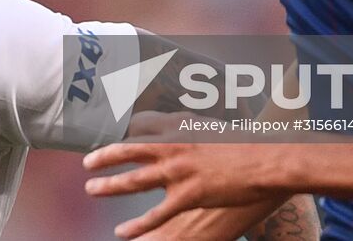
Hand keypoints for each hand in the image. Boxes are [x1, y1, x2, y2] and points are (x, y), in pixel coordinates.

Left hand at [85, 141, 284, 238]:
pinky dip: (137, 226)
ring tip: (92, 188)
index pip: (139, 125)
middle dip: (103, 157)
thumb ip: (186, 126)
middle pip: (126, 150)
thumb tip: (175, 123)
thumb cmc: (242, 140)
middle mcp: (171, 146)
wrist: (266, 158)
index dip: (122, 129)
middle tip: (86, 162)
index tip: (109, 132)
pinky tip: (123, 232)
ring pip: (133, 181)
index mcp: (177, 125)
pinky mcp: (188, 196)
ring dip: (108, 186)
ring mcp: (178, 172)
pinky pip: (156, 214)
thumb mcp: (208, 124)